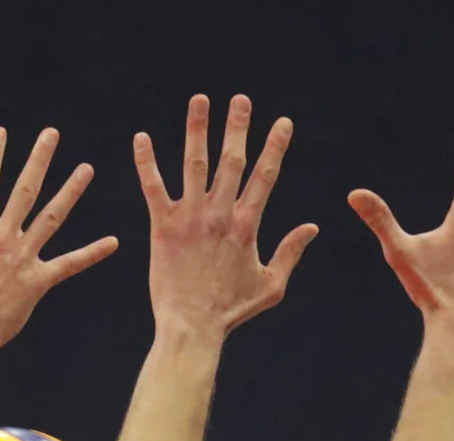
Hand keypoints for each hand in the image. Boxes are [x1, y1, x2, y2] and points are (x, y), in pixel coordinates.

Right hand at [0, 127, 118, 355]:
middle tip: (52, 134)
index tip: (2, 132)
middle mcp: (2, 236)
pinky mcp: (37, 281)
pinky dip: (91, 254)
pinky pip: (69, 265)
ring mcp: (23, 257)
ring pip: (52, 217)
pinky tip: (113, 243)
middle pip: (25, 189)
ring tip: (87, 168)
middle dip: (39, 159)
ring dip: (71, 191)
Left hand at [135, 94, 316, 339]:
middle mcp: (219, 214)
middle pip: (231, 160)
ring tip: (199, 100)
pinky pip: (153, 187)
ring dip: (197, 129)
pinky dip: (147, 162)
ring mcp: (189, 217)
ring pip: (194, 163)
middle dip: (237, 127)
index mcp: (246, 225)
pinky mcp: (163, 226)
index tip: (283, 122)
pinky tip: (142, 137)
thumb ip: (290, 253)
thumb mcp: (271, 286)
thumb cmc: (232, 312)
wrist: (192, 326)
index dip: (275, 147)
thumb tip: (312, 228)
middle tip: (240, 100)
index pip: (266, 177)